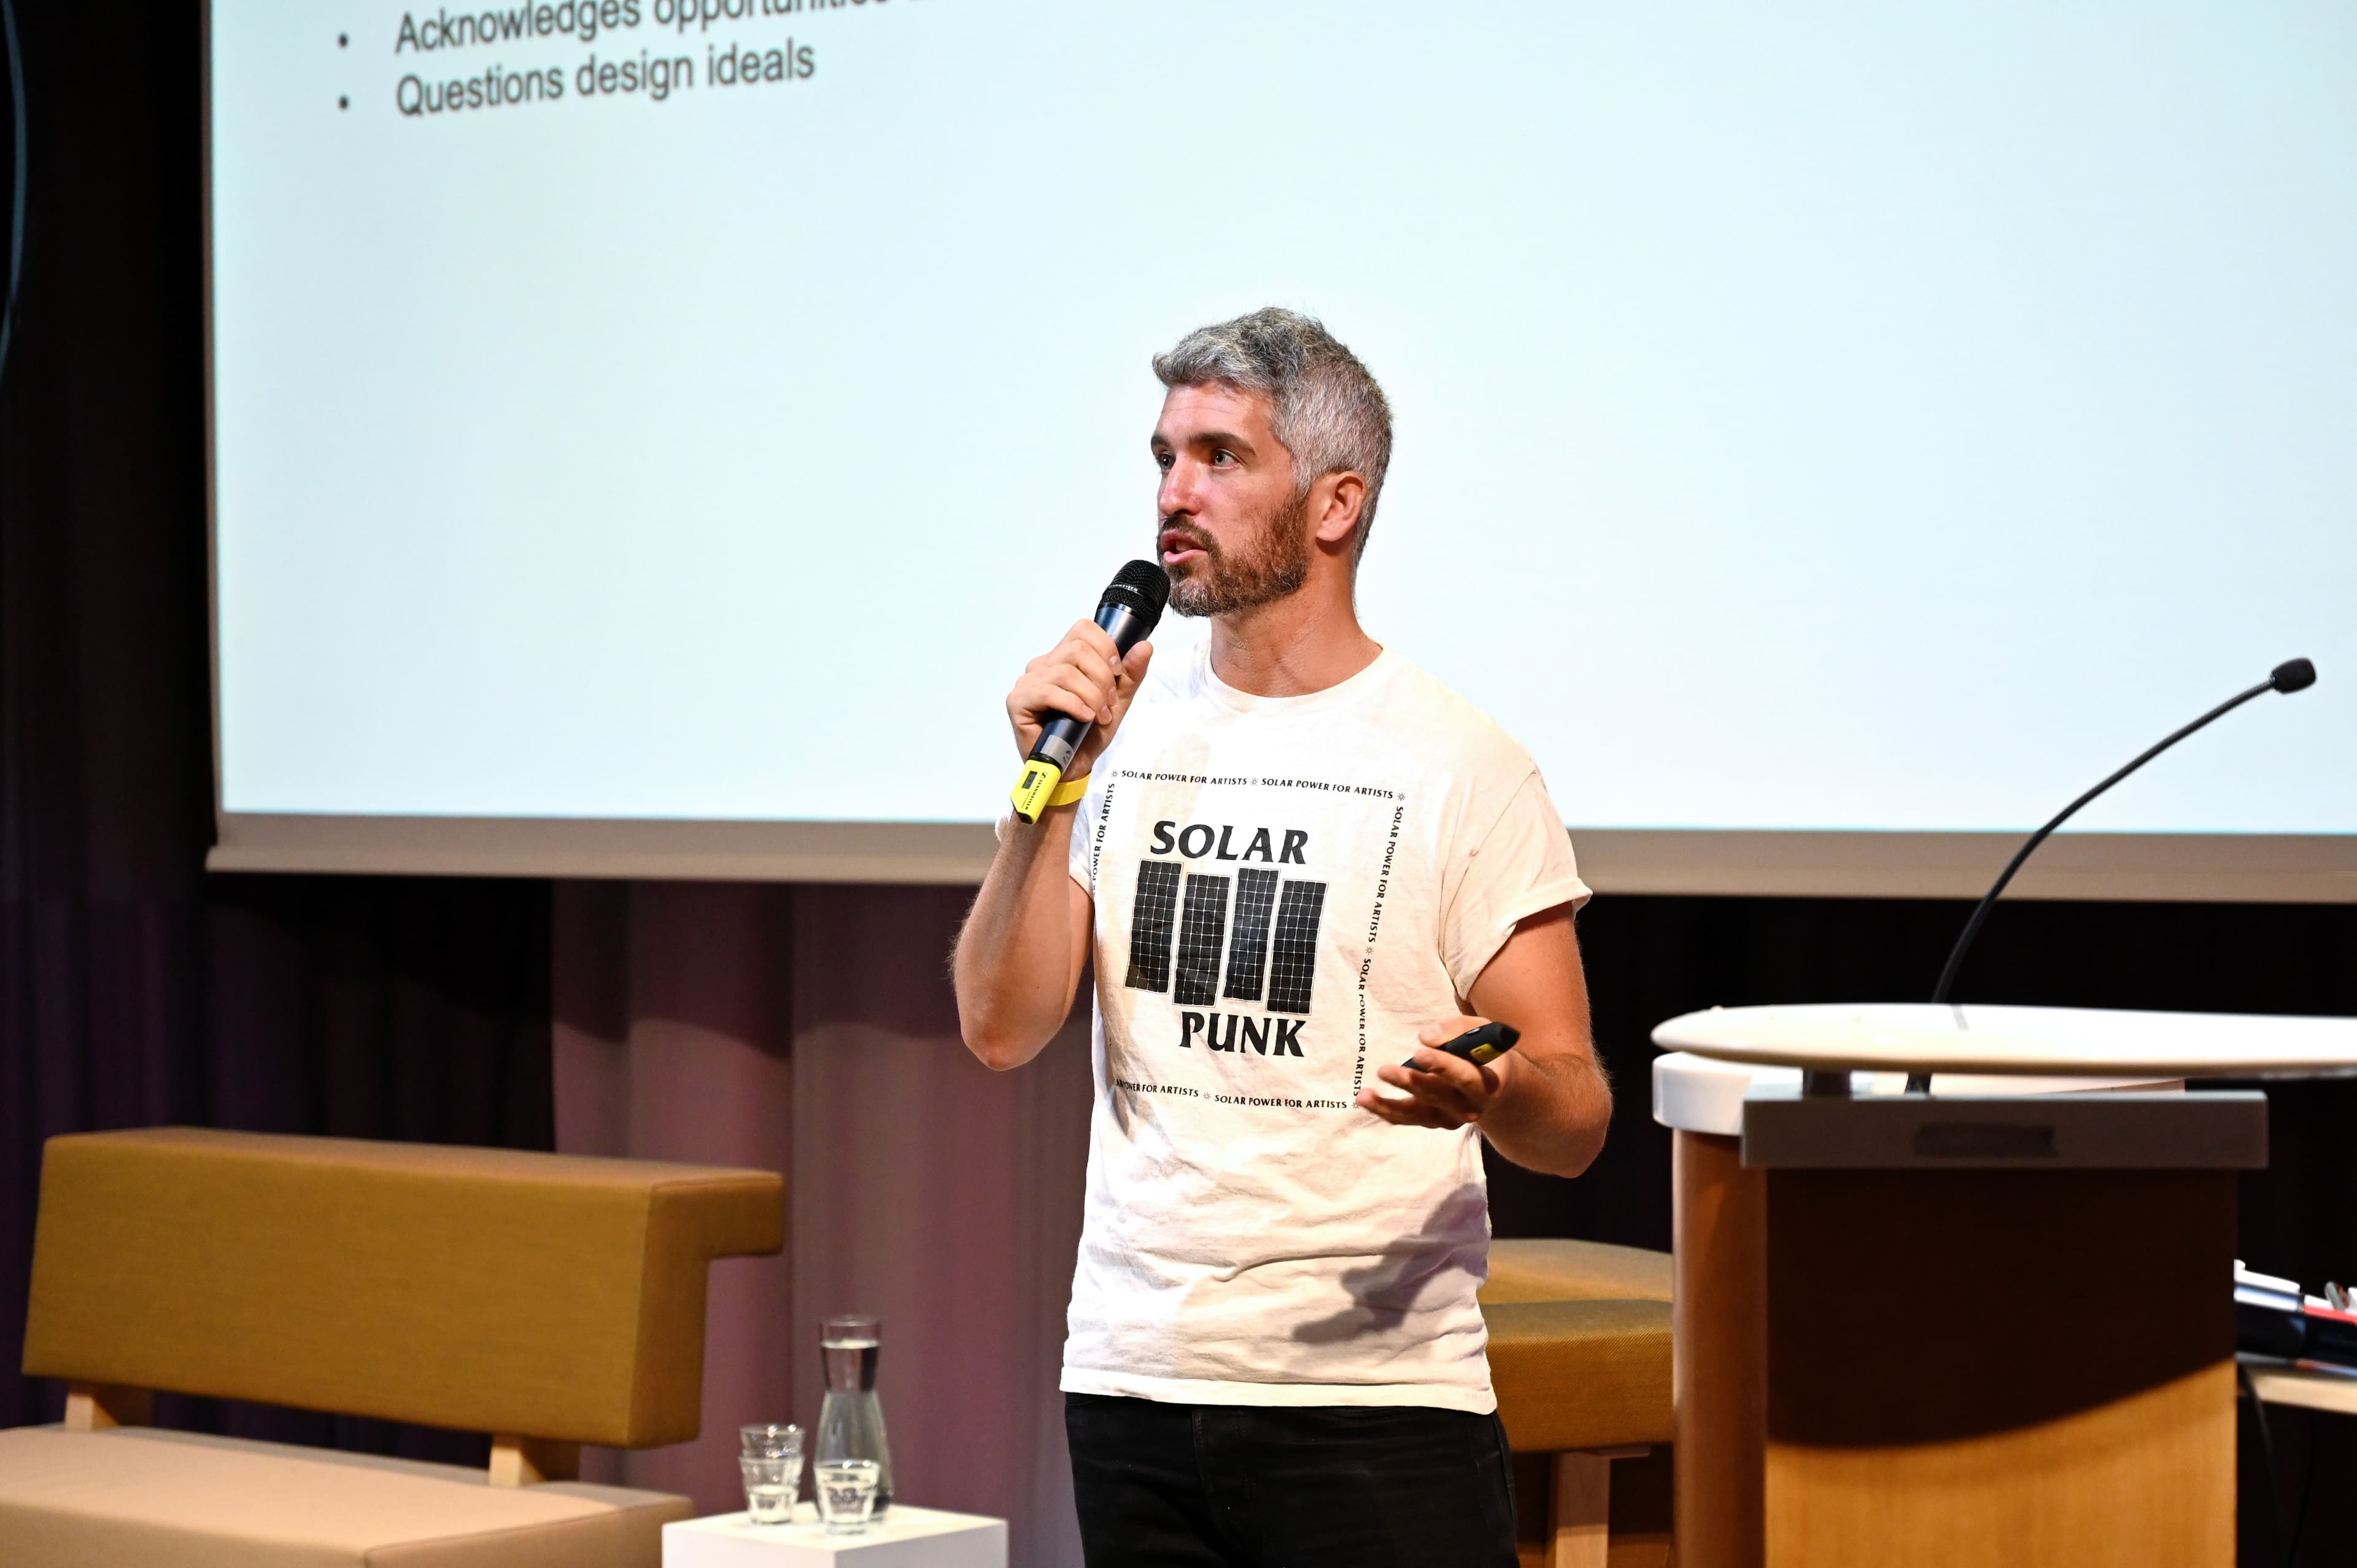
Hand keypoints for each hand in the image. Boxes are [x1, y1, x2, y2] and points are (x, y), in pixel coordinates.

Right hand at [1006, 621, 1152, 778]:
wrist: (1073, 769)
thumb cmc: (1088, 735)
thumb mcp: (1117, 702)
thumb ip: (1130, 675)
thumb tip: (1144, 646)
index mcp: (1063, 658)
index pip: (1083, 629)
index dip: (1105, 647)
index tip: (1116, 673)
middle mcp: (1043, 665)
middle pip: (1077, 648)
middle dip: (1102, 677)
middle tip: (1108, 703)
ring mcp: (1028, 682)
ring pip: (1065, 671)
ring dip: (1091, 696)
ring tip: (1098, 716)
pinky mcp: (1018, 701)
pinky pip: (1048, 692)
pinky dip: (1073, 705)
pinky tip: (1083, 718)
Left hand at [1356, 1014, 1514, 1129]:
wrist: (1499, 1089)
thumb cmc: (1485, 1052)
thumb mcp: (1480, 1030)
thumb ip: (1456, 1029)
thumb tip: (1425, 1037)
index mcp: (1486, 1084)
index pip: (1465, 1077)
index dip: (1443, 1066)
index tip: (1420, 1053)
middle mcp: (1469, 1107)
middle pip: (1438, 1097)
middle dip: (1411, 1083)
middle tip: (1385, 1070)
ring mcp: (1450, 1118)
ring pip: (1418, 1113)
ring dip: (1390, 1105)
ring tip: (1364, 1095)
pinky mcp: (1433, 1121)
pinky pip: (1407, 1118)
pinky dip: (1385, 1111)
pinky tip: (1365, 1100)